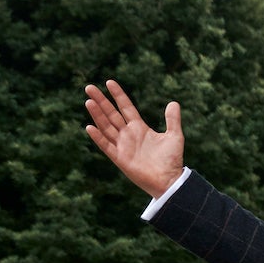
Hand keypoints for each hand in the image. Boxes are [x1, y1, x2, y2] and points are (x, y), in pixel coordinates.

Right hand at [84, 81, 184, 196]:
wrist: (169, 180)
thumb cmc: (172, 160)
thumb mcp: (174, 136)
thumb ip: (172, 120)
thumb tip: (173, 102)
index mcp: (139, 128)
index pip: (125, 107)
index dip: (118, 95)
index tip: (109, 82)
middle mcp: (128, 135)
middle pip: (111, 114)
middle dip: (101, 101)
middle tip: (89, 87)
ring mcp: (122, 146)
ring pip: (106, 127)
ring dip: (97, 115)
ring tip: (89, 101)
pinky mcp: (119, 158)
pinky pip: (106, 146)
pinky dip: (98, 137)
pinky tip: (90, 127)